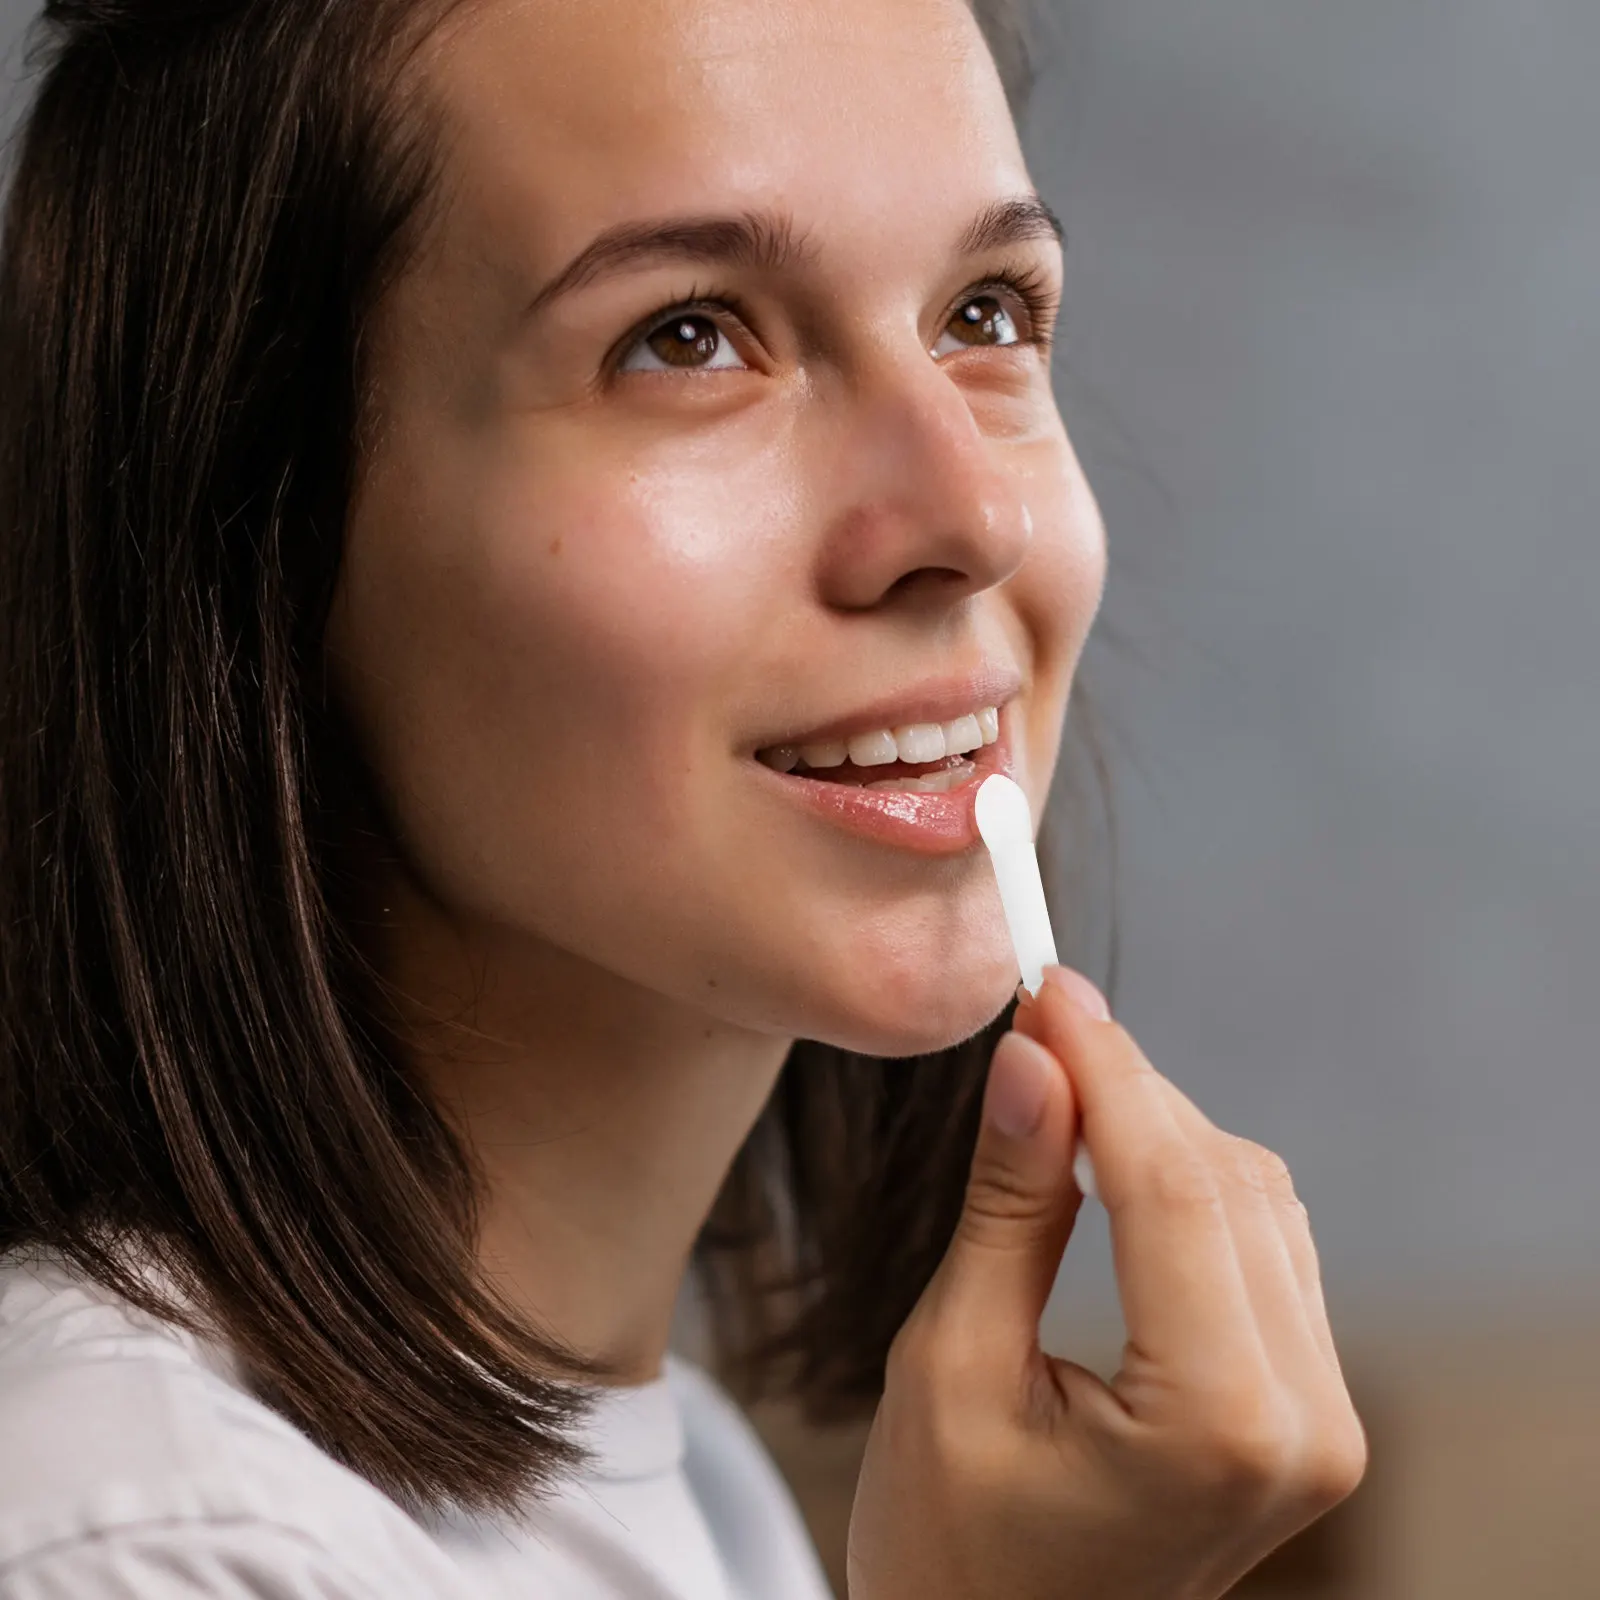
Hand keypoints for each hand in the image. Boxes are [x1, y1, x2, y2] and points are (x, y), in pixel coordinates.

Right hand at [847, 966, 1367, 1599]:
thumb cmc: (948, 1548)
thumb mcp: (950, 1366)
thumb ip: (1009, 1206)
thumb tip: (1031, 1060)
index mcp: (1217, 1426)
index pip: (1173, 1185)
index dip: (1105, 1065)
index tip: (1043, 986)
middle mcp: (1304, 1423)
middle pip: (1224, 1178)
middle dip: (1128, 1084)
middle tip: (1036, 1019)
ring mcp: (1319, 1423)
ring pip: (1255, 1199)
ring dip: (1160, 1126)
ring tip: (1058, 1083)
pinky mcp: (1305, 1414)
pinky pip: (1263, 1247)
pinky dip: (1189, 1182)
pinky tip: (1113, 1154)